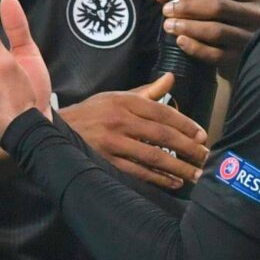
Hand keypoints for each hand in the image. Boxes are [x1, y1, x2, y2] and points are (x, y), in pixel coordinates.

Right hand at [61, 76, 208, 190]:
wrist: (53, 130)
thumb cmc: (90, 113)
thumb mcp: (115, 97)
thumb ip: (146, 91)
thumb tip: (171, 78)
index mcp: (124, 102)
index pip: (163, 112)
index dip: (186, 125)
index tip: (202, 135)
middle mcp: (119, 120)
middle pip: (163, 135)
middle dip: (189, 148)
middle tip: (206, 157)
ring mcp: (112, 142)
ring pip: (154, 156)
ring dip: (178, 167)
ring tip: (196, 174)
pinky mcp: (106, 161)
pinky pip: (138, 172)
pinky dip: (158, 178)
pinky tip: (173, 182)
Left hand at [155, 0, 259, 81]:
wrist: (228, 51)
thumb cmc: (215, 19)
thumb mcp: (202, 0)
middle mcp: (254, 14)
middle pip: (219, 6)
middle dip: (189, 7)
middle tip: (167, 10)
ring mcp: (249, 38)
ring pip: (217, 31)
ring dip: (189, 27)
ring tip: (169, 25)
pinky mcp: (240, 59)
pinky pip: (216, 54)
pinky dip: (195, 47)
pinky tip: (180, 41)